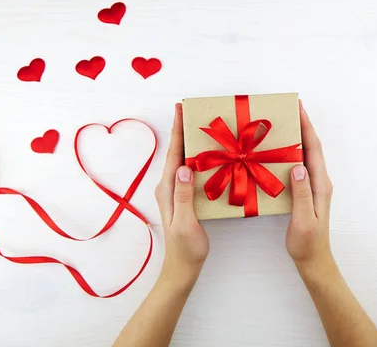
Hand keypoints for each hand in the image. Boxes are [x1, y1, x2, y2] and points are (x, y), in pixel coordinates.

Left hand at [155, 103, 208, 286]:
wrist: (182, 267)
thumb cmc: (185, 248)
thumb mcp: (185, 222)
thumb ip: (183, 196)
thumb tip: (185, 167)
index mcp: (168, 188)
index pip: (174, 153)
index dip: (178, 130)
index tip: (181, 109)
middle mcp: (169, 186)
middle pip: (177, 152)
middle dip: (184, 130)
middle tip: (193, 111)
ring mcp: (175, 191)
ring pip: (184, 160)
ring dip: (191, 142)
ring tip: (201, 126)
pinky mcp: (184, 197)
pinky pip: (190, 171)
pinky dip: (197, 158)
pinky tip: (209, 155)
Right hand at [286, 103, 334, 269]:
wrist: (313, 259)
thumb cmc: (307, 243)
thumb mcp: (303, 219)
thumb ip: (301, 193)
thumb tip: (298, 166)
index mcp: (320, 185)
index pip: (314, 150)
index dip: (307, 128)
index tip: (299, 109)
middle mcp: (319, 182)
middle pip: (312, 147)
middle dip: (303, 126)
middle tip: (290, 109)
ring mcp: (314, 186)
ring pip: (306, 155)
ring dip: (297, 138)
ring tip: (284, 124)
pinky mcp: (306, 192)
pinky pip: (299, 166)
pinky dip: (291, 153)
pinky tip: (279, 152)